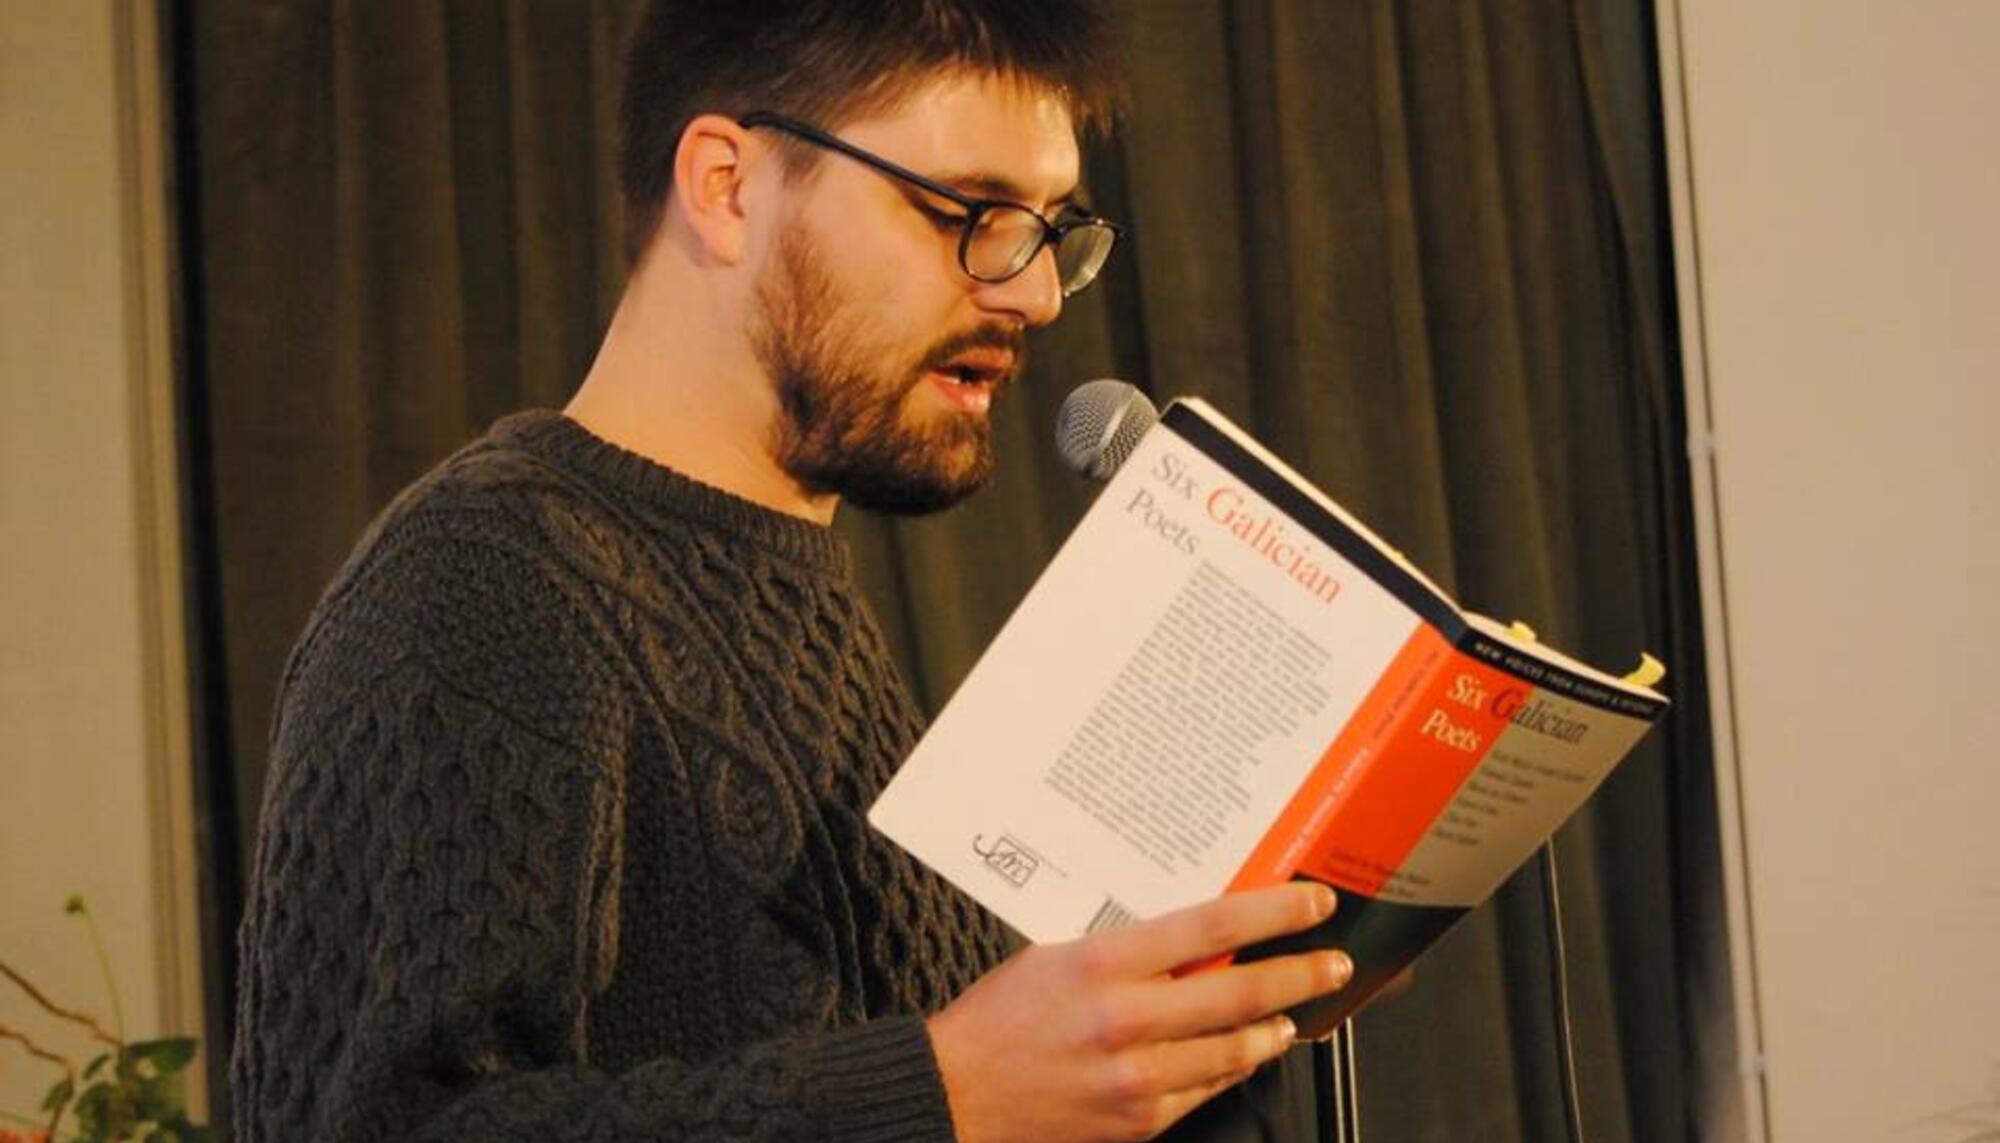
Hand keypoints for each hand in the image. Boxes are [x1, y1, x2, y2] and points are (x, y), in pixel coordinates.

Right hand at [927, 883, 1353, 1142]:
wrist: (954, 1096)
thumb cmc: (997, 1021)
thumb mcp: (1056, 956)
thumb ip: (1125, 949)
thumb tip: (1192, 935)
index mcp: (1103, 963)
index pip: (1211, 927)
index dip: (1273, 914)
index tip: (1312, 904)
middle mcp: (1126, 1020)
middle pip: (1239, 991)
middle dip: (1299, 974)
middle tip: (1332, 964)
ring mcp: (1136, 1078)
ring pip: (1233, 1050)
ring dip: (1274, 1028)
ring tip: (1295, 1013)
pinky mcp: (1138, 1121)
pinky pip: (1204, 1091)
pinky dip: (1231, 1069)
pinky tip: (1244, 1054)